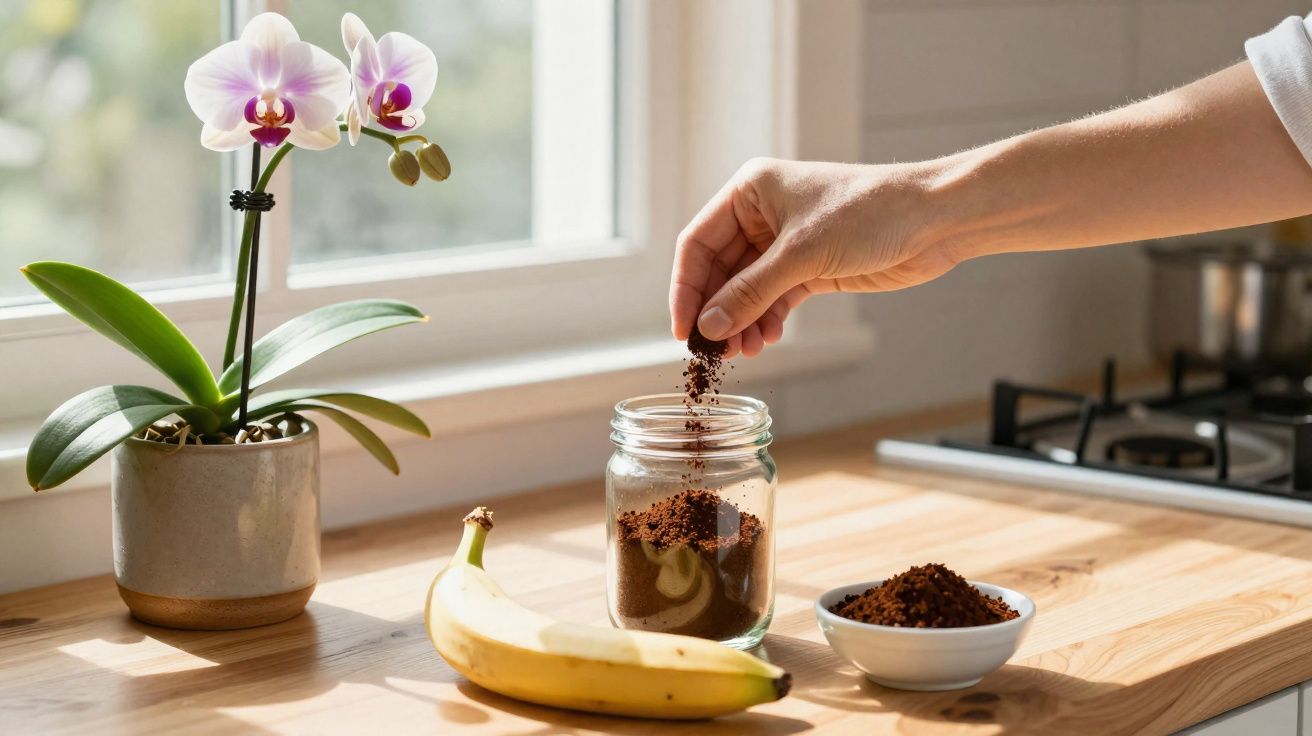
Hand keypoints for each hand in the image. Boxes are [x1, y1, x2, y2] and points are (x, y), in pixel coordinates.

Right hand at [669, 157, 957, 357]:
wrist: (934, 219)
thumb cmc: (870, 213)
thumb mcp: (802, 254)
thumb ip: (751, 292)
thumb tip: (709, 327)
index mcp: (750, 191)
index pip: (698, 243)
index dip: (686, 288)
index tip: (683, 329)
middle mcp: (762, 214)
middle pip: (720, 271)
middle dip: (717, 312)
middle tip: (712, 351)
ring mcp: (786, 243)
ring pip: (746, 290)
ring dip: (741, 322)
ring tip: (743, 352)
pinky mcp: (810, 267)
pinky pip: (774, 299)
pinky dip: (766, 320)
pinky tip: (766, 340)